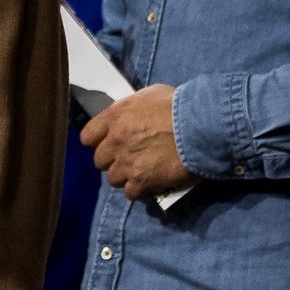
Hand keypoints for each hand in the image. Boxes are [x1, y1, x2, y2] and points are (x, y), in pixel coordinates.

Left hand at [79, 84, 196, 199]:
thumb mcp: (150, 95)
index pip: (87, 137)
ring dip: (126, 176)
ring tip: (143, 171)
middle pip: (100, 161)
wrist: (201, 124)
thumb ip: (133, 109)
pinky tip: (152, 182)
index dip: (99, 142)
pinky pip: (131, 193)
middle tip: (131, 158)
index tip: (110, 144)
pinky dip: (140, 190)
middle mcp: (115, 140)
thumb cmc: (180, 105)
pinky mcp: (142, 181)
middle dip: (113, 160)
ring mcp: (127, 162)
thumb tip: (130, 117)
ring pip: (114, 179)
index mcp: (115, 116)